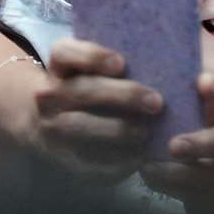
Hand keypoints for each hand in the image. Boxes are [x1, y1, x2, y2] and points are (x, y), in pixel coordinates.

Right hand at [33, 38, 161, 181]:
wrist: (48, 122)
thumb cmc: (89, 85)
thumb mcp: (92, 67)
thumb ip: (118, 62)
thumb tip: (165, 57)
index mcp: (60, 63)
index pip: (66, 52)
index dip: (92, 57)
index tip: (122, 64)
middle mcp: (50, 93)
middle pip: (83, 90)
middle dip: (122, 95)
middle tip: (157, 102)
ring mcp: (50, 126)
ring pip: (78, 126)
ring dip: (115, 130)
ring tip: (145, 133)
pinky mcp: (59, 155)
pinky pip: (83, 160)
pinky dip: (111, 161)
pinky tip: (137, 159)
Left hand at [139, 73, 213, 213]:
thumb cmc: (206, 145)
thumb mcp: (205, 121)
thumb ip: (190, 103)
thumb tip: (160, 75)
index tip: (200, 81)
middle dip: (200, 143)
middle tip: (174, 145)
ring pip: (208, 175)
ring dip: (177, 172)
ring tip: (149, 166)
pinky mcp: (211, 196)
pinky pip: (191, 193)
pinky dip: (167, 185)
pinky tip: (147, 176)